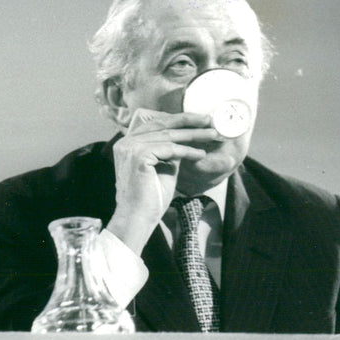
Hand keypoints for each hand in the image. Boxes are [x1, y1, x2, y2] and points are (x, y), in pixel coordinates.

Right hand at [105, 109, 219, 254]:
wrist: (138, 218)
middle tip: (210, 121)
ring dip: (194, 135)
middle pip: (162, 125)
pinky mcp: (139, 156)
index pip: (155, 124)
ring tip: (213, 136)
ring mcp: (130, 148)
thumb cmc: (150, 198)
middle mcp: (125, 142)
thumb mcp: (162, 167)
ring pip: (168, 136)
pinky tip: (201, 154)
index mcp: (127, 143)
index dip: (178, 120)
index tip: (199, 120)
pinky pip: (169, 149)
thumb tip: (186, 139)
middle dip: (189, 121)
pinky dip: (188, 151)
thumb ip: (169, 152)